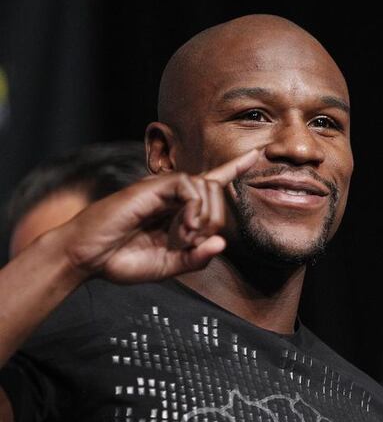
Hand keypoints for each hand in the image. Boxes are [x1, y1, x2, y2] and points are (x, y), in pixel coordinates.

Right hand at [55, 149, 258, 282]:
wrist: (88, 258)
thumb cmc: (122, 260)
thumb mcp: (169, 266)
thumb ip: (196, 258)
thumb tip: (222, 244)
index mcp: (177, 210)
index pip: (211, 183)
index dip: (233, 169)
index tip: (254, 155)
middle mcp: (172, 195)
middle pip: (216, 193)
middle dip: (214, 222)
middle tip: (189, 243)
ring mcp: (162, 189)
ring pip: (207, 188)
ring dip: (203, 219)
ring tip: (182, 238)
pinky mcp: (153, 186)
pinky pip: (191, 187)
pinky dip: (194, 210)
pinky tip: (182, 228)